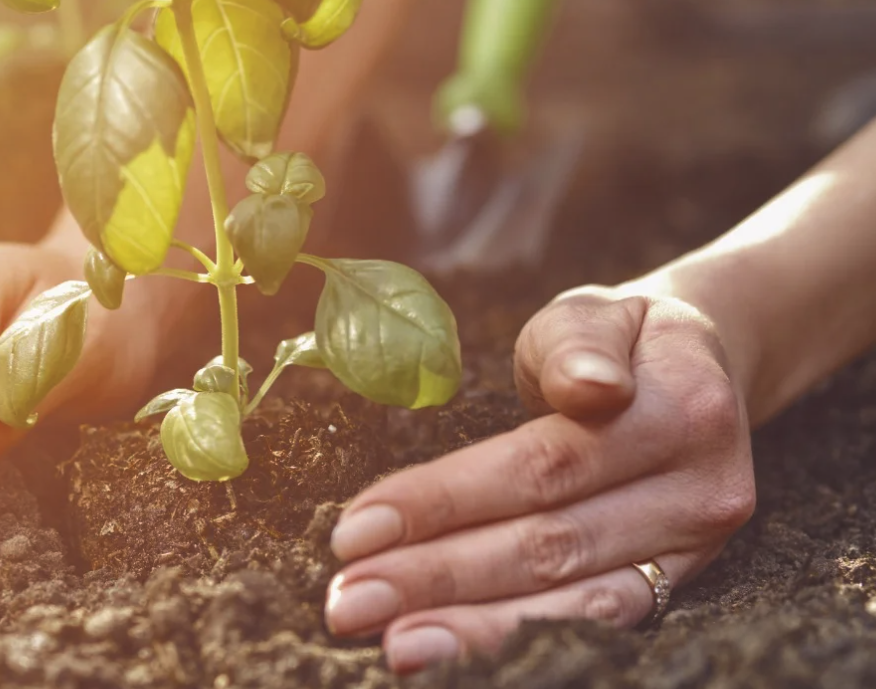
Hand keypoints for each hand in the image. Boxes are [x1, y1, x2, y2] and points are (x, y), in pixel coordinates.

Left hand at [323, 285, 756, 672]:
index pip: (541, 465)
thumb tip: (591, 386)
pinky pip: (596, 623)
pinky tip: (452, 651)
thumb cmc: (615, 342)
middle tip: (350, 602)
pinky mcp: (676, 582)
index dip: (444, 500)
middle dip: (438, 578)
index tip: (356, 528)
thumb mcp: (593, 314)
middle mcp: (699, 490)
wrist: (694, 373)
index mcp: (681, 409)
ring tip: (393, 644)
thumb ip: (578, 344)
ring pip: (571, 601)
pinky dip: (519, 639)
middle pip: (548, 544)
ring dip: (473, 629)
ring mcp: (694, 548)